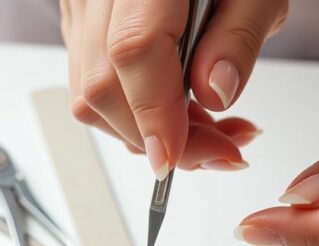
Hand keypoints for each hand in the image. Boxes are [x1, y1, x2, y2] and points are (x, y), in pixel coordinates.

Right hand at [61, 0, 286, 172]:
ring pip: (90, 97)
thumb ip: (238, 37)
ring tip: (210, 130)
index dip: (153, 114)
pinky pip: (95, 86)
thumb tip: (216, 93)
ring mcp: (81, 8)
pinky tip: (181, 112)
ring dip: (148, 133)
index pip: (132, 51)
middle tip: (221, 150)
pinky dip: (137, 114)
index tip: (176, 157)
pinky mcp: (80, 26)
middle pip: (102, 87)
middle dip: (158, 137)